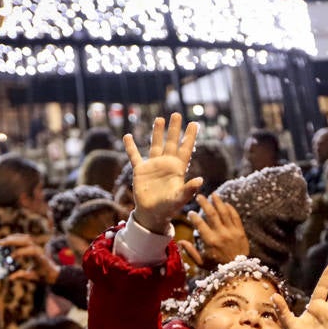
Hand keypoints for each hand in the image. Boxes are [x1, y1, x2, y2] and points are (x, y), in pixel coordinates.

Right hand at [0, 233, 59, 284]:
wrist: (51, 272)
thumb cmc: (42, 276)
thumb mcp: (32, 278)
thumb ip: (22, 276)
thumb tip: (10, 277)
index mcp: (39, 258)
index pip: (31, 251)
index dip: (21, 252)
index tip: (11, 257)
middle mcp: (38, 250)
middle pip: (26, 241)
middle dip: (13, 241)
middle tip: (0, 243)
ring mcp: (36, 246)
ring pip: (25, 238)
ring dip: (13, 238)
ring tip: (2, 242)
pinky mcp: (33, 245)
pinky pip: (25, 238)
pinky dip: (16, 238)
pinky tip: (8, 240)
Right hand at [122, 113, 202, 233]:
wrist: (152, 214)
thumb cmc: (168, 208)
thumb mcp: (179, 198)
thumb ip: (189, 189)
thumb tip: (200, 180)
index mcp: (177, 169)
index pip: (185, 149)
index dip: (190, 137)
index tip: (195, 123)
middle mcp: (166, 164)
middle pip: (171, 143)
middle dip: (174, 129)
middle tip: (177, 114)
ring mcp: (153, 166)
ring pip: (156, 145)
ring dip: (157, 132)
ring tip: (160, 119)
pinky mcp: (140, 171)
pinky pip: (134, 156)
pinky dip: (131, 147)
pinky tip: (128, 136)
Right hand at [183, 193, 250, 267]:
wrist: (238, 270)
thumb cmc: (217, 267)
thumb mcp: (201, 263)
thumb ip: (190, 252)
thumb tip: (180, 242)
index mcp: (210, 241)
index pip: (200, 224)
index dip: (194, 216)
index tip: (190, 212)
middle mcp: (221, 234)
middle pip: (212, 214)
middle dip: (205, 203)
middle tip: (200, 196)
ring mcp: (232, 232)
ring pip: (224, 212)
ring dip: (218, 201)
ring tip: (213, 194)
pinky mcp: (240, 231)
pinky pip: (235, 216)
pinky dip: (230, 208)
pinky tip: (225, 203)